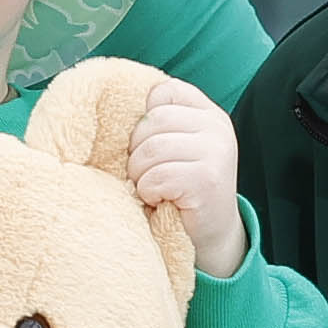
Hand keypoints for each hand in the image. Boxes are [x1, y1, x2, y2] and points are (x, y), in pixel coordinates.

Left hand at [126, 75, 240, 269]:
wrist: (212, 236)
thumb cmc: (182, 189)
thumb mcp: (176, 147)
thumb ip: (158, 125)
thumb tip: (111, 106)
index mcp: (207, 113)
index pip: (162, 92)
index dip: (143, 120)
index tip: (147, 146)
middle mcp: (217, 126)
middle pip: (151, 121)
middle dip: (137, 151)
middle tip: (146, 175)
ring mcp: (216, 151)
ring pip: (151, 149)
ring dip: (141, 175)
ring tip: (152, 188)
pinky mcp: (207, 179)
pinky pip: (157, 177)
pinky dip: (149, 192)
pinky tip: (160, 200)